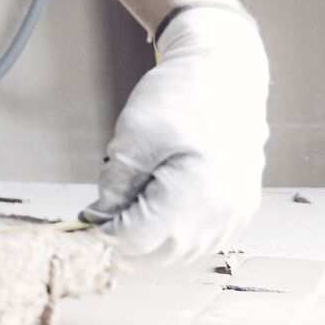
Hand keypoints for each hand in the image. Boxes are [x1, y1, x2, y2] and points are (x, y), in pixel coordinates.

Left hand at [81, 6, 268, 263]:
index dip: (104, 233)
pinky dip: (175, 233)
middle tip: (100, 216)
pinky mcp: (240, 206)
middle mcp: (222, 215)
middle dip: (125, 240)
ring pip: (182, 251)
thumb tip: (100, 217)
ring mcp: (236, 213)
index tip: (84, 219)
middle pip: (159, 253)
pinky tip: (155, 209)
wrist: (228, 72)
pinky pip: (202, 237)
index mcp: (196, 197)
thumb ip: (115, 184)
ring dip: (150, 241)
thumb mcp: (133, 135)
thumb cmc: (182, 96)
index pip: (137, 240)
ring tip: (125, 210)